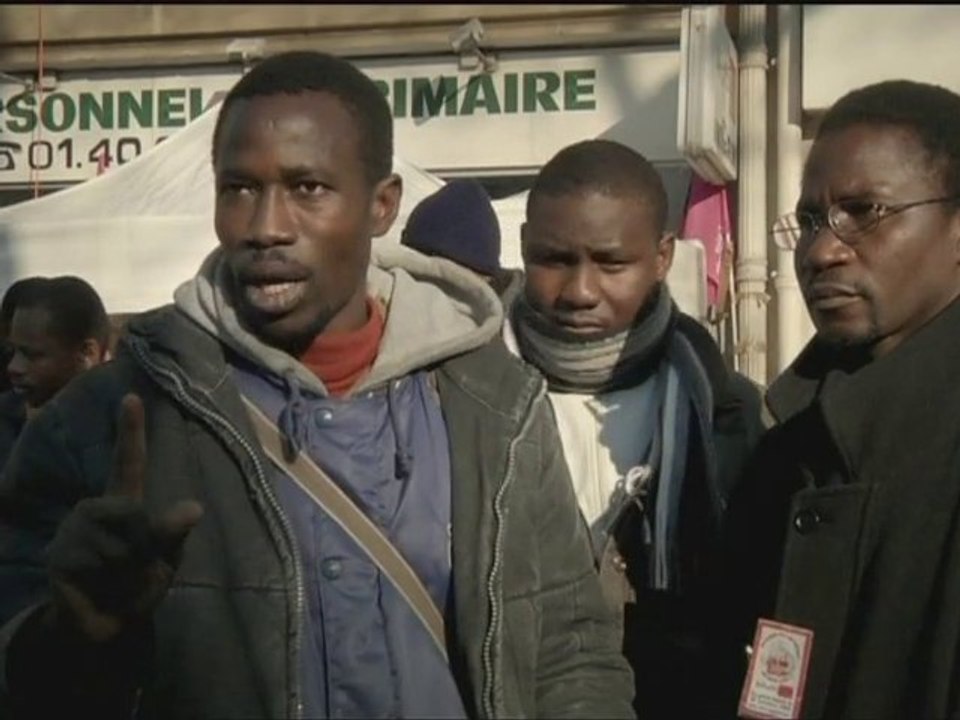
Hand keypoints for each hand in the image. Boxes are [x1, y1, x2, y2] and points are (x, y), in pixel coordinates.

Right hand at [45, 393, 203, 641]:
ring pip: (119, 544)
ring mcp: (72, 529)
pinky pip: (99, 563)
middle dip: (145, 549)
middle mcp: (94, 509)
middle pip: (135, 515)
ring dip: (128, 569)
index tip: (132, 396)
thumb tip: (194, 507)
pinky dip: (109, 581)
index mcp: (124, 505)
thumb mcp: (164, 560)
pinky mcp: (58, 555)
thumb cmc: (137, 585)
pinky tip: (96, 586)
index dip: (130, 431)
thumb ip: (173, 533)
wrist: (104, 626)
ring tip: (116, 579)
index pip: (128, 462)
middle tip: (136, 569)